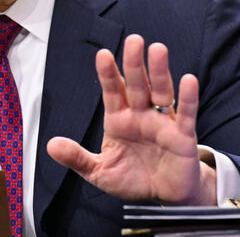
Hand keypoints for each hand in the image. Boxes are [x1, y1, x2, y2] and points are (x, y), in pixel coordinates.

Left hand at [47, 34, 215, 204]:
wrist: (164, 198)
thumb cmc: (132, 179)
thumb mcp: (100, 171)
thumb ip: (77, 158)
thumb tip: (51, 145)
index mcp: (119, 120)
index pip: (112, 91)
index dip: (108, 74)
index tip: (102, 55)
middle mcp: (141, 115)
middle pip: (138, 84)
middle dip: (134, 63)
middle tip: (133, 40)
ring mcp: (162, 123)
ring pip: (162, 92)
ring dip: (160, 72)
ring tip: (157, 49)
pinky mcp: (183, 136)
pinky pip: (186, 115)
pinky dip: (188, 98)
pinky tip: (188, 79)